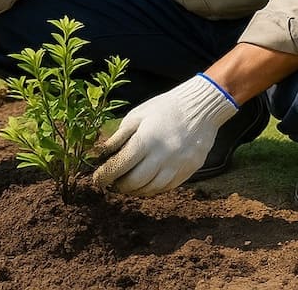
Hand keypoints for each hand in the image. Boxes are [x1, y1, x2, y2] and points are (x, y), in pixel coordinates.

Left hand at [92, 73, 237, 195]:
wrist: (200, 108)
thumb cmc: (165, 108)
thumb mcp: (137, 115)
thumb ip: (119, 136)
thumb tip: (103, 154)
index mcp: (146, 139)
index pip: (120, 165)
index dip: (105, 175)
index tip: (97, 180)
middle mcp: (162, 155)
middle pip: (134, 182)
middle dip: (119, 186)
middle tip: (112, 183)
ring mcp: (177, 165)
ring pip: (150, 188)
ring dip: (135, 190)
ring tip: (127, 184)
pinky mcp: (188, 171)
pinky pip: (166, 188)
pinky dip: (152, 189)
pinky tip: (145, 183)